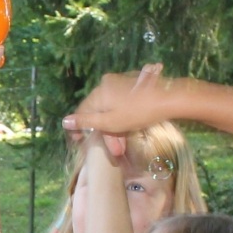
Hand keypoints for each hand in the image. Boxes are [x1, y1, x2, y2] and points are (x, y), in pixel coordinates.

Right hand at [67, 63, 187, 136]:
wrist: (168, 98)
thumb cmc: (137, 112)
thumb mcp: (110, 122)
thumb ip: (86, 122)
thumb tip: (65, 121)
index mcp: (99, 93)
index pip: (82, 112)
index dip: (79, 128)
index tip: (78, 141)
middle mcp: (107, 84)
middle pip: (99, 111)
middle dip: (105, 132)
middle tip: (113, 149)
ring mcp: (121, 83)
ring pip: (112, 108)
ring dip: (115, 127)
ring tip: (123, 144)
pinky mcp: (133, 84)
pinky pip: (121, 102)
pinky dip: (122, 116)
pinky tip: (129, 129)